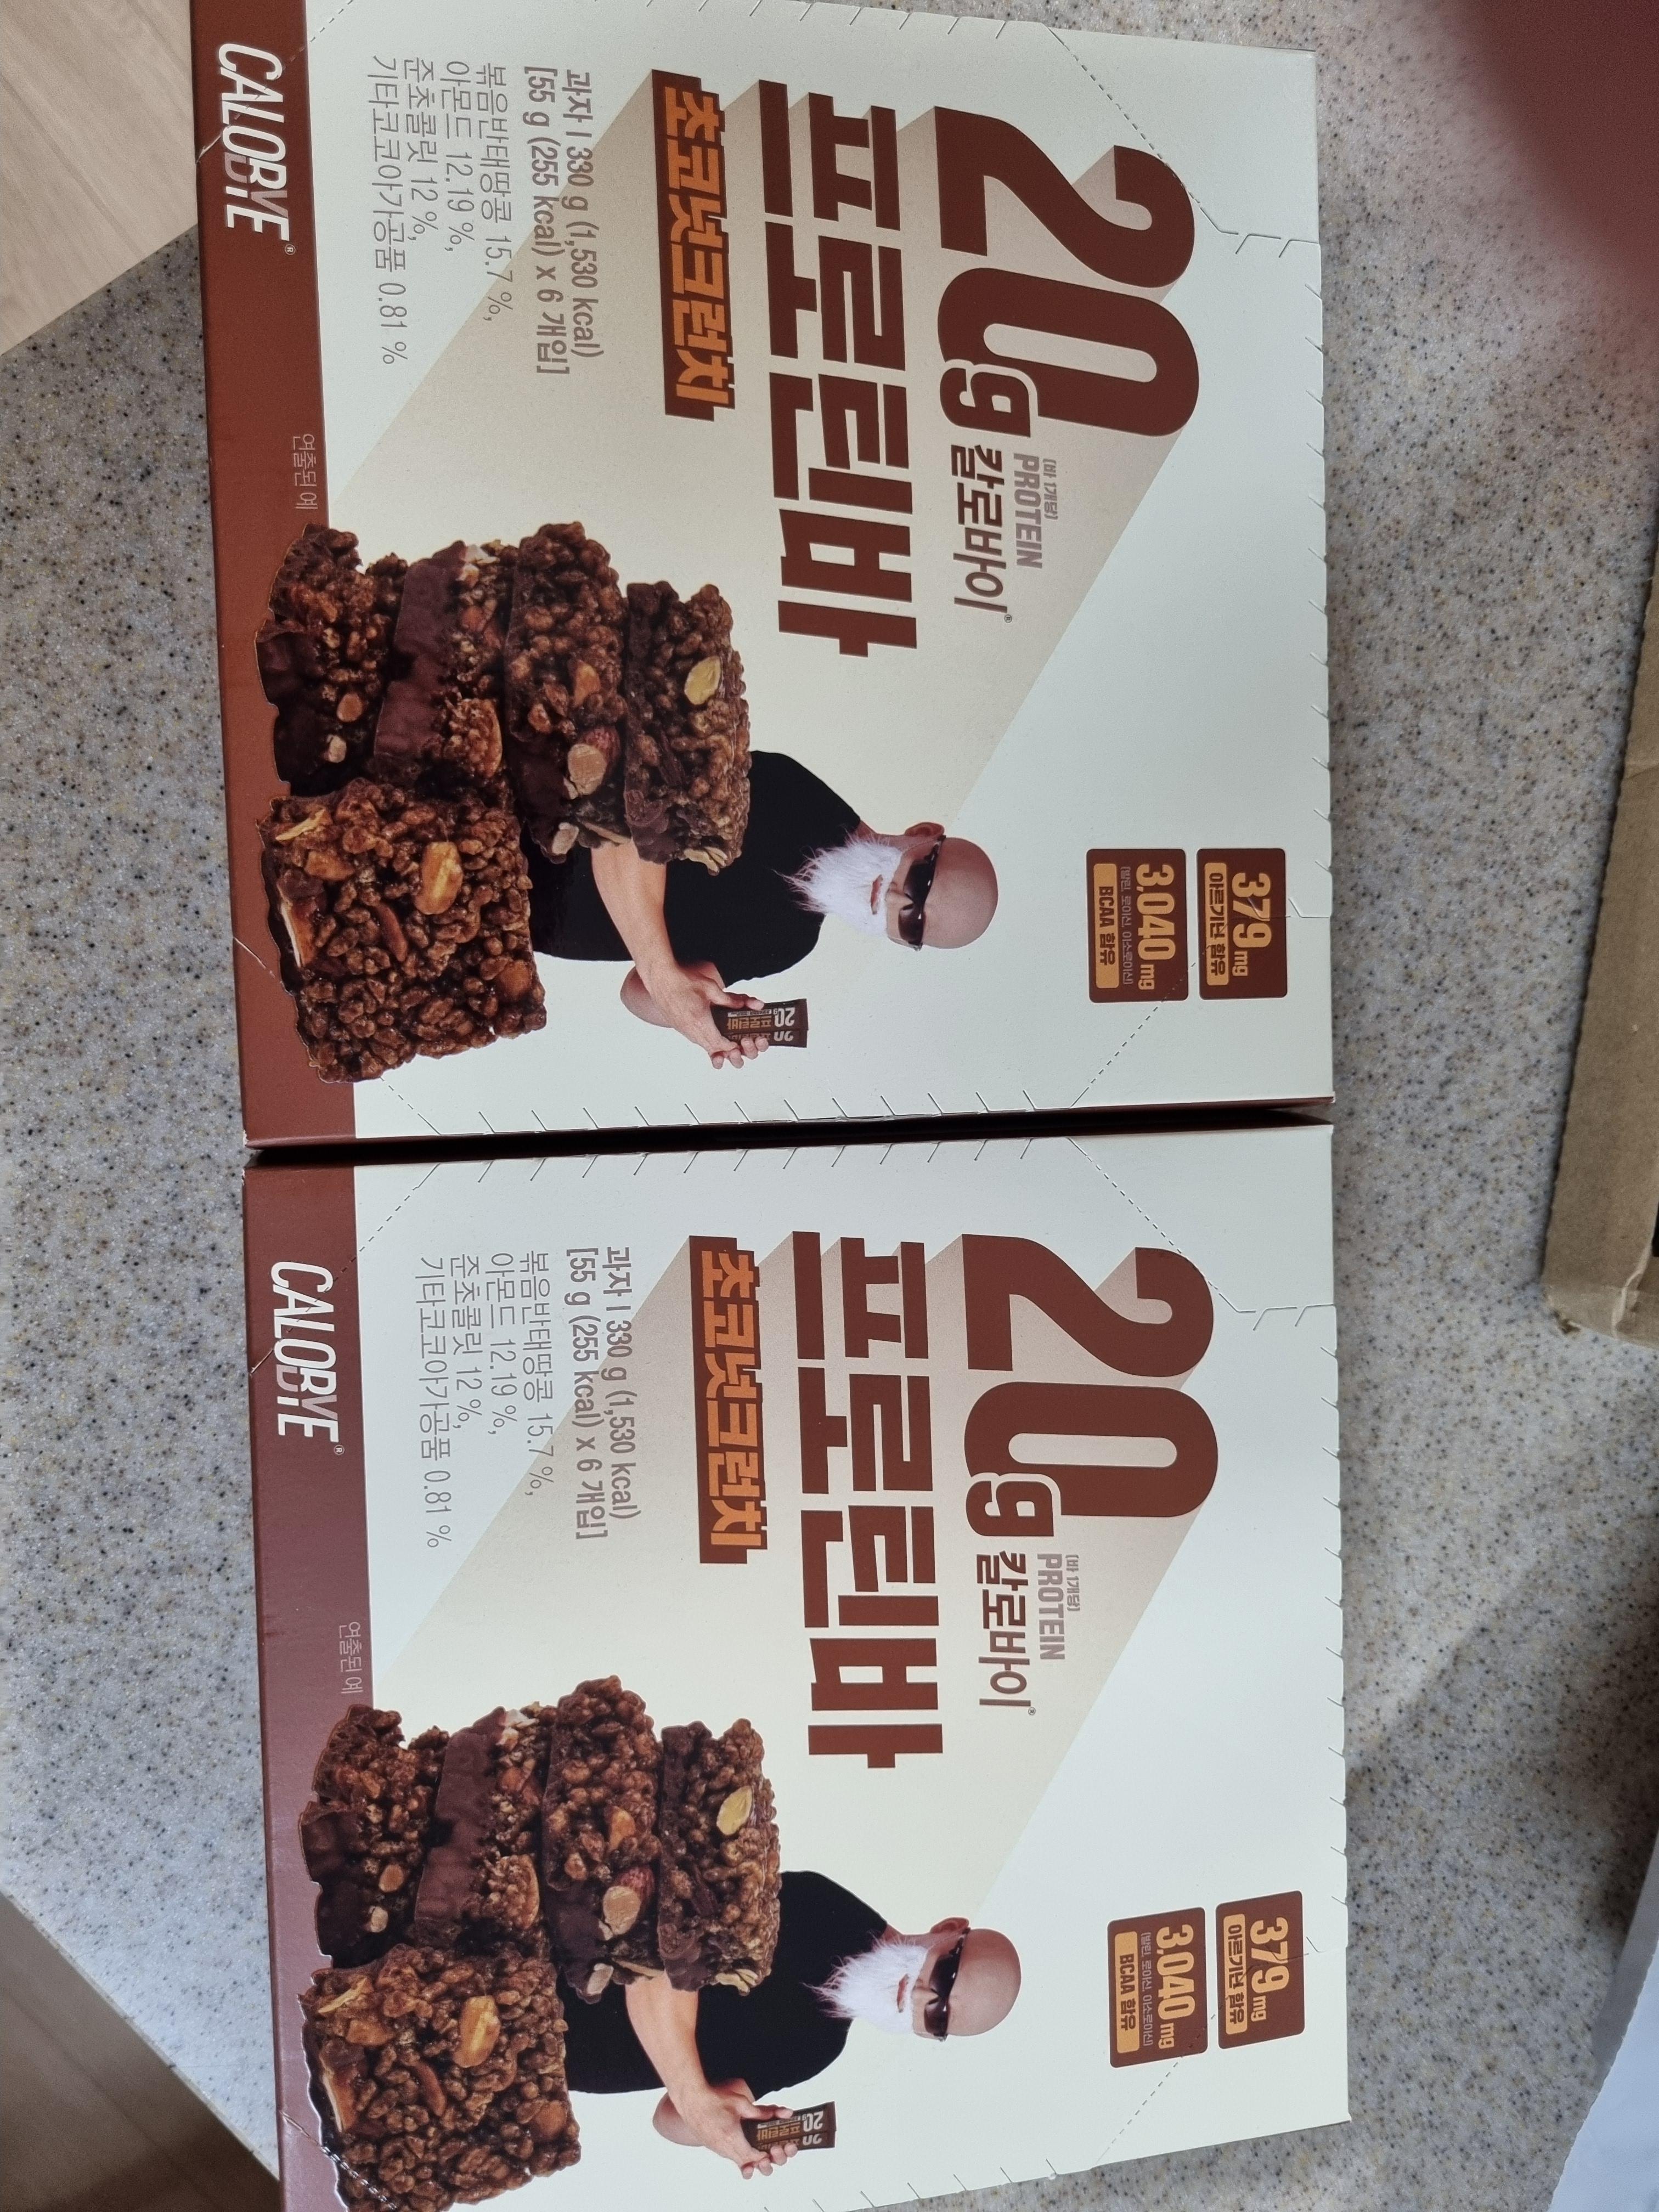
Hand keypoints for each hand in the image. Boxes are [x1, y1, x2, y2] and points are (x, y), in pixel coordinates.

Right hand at [643, 960, 769, 1070]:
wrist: (660, 978)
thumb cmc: (683, 981)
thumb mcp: (710, 987)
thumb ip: (727, 999)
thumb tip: (741, 1005)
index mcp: (700, 1022)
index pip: (719, 1044)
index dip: (730, 1047)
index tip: (738, 1044)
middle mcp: (690, 1029)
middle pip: (711, 1047)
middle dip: (723, 1048)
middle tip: (733, 1043)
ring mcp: (682, 1029)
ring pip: (701, 1044)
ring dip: (712, 1044)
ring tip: (723, 1039)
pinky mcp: (677, 1026)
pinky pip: (693, 1037)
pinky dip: (703, 1038)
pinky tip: (708, 1030)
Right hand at [680, 2081, 798, 2177]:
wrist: (691, 2101)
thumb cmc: (714, 2100)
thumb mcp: (740, 2103)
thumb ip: (757, 2113)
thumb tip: (772, 2117)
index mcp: (732, 2138)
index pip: (752, 2156)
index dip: (762, 2156)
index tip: (768, 2151)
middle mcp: (724, 2147)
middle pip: (744, 2160)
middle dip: (755, 2158)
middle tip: (764, 2151)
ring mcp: (717, 2148)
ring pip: (735, 2158)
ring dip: (745, 2155)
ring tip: (754, 2147)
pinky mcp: (711, 2145)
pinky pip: (727, 2153)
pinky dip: (735, 2151)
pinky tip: (739, 2142)